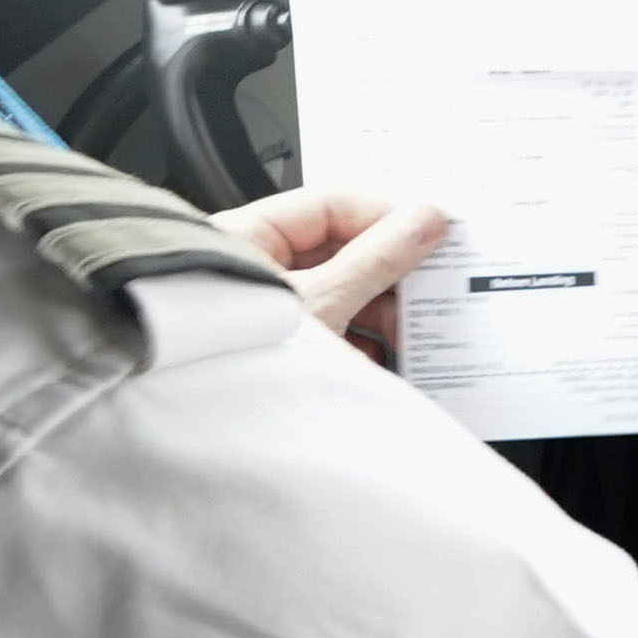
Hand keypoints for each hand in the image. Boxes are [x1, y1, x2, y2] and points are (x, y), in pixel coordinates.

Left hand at [219, 185, 450, 356]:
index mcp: (248, 237)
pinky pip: (334, 331)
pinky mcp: (284, 350)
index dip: (384, 215)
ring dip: (381, 310)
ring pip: (341, 292)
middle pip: (339, 249)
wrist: (205, 432)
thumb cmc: (236, 358)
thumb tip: (424, 222)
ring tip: (411, 328)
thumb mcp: (319, 303)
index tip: (432, 231)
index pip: (329, 205)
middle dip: (389, 270)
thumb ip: (375, 259)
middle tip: (431, 283)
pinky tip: (389, 356)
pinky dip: (363, 341)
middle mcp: (255, 268)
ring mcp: (269, 311)